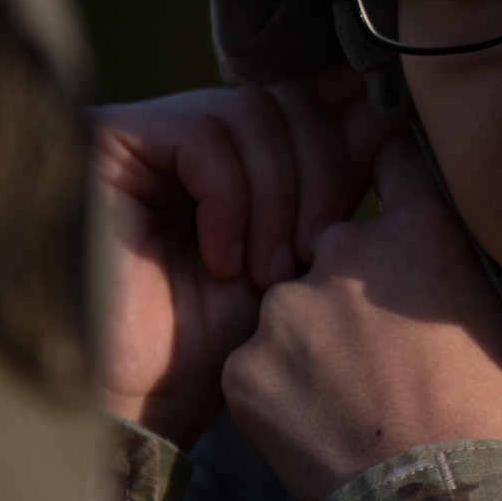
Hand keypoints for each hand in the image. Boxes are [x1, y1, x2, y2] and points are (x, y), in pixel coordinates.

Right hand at [94, 70, 401, 448]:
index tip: (378, 192)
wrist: (147, 398)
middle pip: (290, 102)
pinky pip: (203, 137)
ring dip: (277, 199)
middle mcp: (192, 125)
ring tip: (268, 270)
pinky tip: (224, 260)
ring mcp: (149, 130)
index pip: (315, 103)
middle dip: (320, 177)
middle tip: (312, 255)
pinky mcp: (110, 140)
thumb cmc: (227, 335)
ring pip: (253, 113)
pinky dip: (232, 201)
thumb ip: (336, 180)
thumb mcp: (303, 247)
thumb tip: (391, 114)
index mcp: (243, 147)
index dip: (351, 141)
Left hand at [223, 137, 501, 500]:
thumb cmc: (497, 406)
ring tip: (354, 395)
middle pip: (334, 244)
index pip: (391, 154)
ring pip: (291, 307)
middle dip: (352, 282)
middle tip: (383, 345)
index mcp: (419, 226)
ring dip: (312, 337)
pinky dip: (281, 388)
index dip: (392, 173)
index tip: (392, 196)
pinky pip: (257, 364)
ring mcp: (287, 307)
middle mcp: (344, 249)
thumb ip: (463, 255)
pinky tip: (321, 422)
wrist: (443, 500)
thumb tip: (453, 233)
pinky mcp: (243, 366)